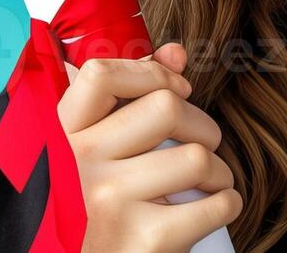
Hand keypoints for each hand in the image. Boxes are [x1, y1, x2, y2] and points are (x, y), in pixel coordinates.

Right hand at [63, 42, 241, 252]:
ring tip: (206, 182)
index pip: (102, 74)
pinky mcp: (144, 240)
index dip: (152, 73)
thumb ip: (125, 96)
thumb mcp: (87, 151)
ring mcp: (110, 202)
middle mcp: (79, 164)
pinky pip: (215, 204)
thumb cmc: (83, 207)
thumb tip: (176, 52)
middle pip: (166, 108)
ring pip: (197, 157)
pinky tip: (211, 207)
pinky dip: (226, 204)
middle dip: (200, 124)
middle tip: (200, 144)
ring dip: (217, 170)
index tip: (176, 91)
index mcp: (59, 135)